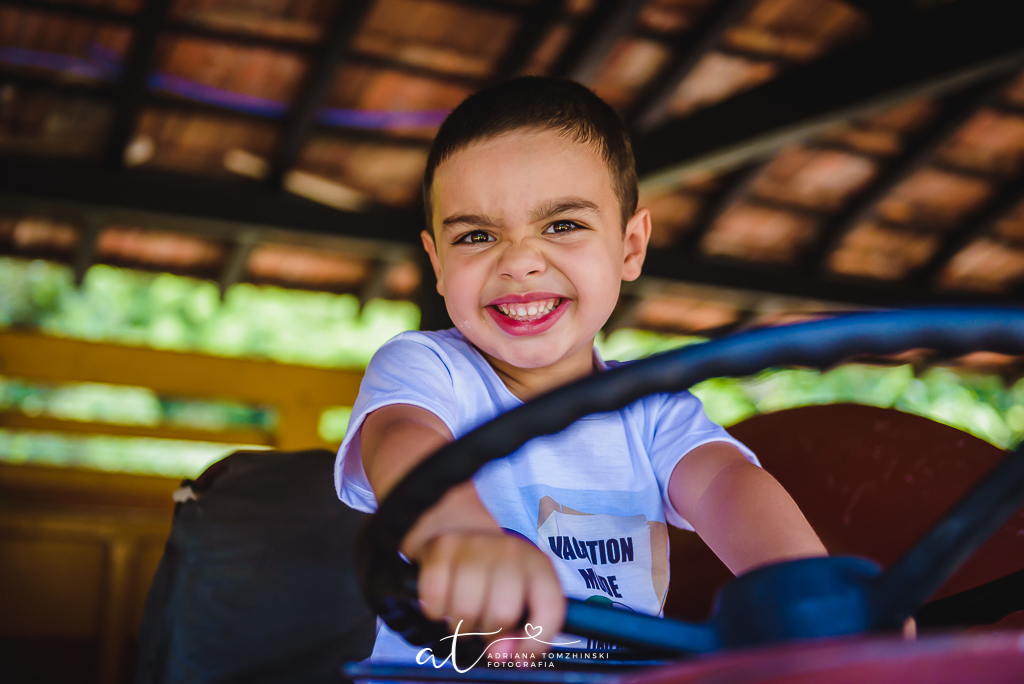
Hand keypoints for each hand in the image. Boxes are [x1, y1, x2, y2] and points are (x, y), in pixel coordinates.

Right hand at [416, 530, 565, 658]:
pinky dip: (435, 611)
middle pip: (503, 613)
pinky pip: (435, 599)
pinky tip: (443, 600)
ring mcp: (476, 545)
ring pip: (466, 610)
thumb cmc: (493, 577)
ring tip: (463, 614)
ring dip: (460, 626)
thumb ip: (518, 635)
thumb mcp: (518, 599)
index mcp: (539, 565)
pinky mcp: (444, 547)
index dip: (535, 642)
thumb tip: (499, 655)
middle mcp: (512, 551)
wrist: (461, 531)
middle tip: (482, 625)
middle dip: (489, 632)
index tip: (517, 657)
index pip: (550, 609)